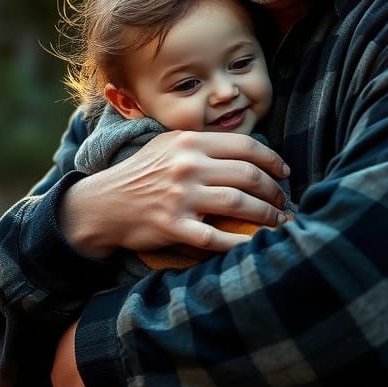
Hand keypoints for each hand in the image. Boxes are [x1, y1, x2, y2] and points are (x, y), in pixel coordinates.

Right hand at [60, 131, 290, 257]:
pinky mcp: (174, 226)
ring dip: (266, 215)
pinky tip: (255, 245)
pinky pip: (216, 238)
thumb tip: (248, 153)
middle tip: (283, 202)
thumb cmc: (141, 173)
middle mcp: (188, 166)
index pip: (245, 146)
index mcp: (190, 141)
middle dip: (273, 191)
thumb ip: (204, 145)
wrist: (103, 204)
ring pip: (239, 204)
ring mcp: (181, 196)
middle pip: (248, 175)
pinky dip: (241, 243)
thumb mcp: (169, 145)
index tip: (284, 173)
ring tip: (278, 222)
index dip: (272, 160)